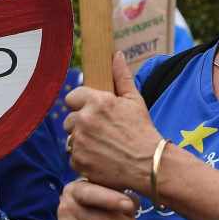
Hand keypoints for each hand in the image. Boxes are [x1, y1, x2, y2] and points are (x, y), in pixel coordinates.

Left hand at [63, 53, 163, 190]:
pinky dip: (83, 158)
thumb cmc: (143, 130)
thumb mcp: (135, 100)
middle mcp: (84, 120)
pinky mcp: (78, 161)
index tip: (92, 111)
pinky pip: (73, 156)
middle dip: (81, 124)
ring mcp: (79, 142)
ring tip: (101, 145)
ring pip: (70, 138)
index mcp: (97, 102)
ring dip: (81, 141)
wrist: (149, 164)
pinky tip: (100, 158)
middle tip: (100, 131)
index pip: (71, 97)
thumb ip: (122, 76)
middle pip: (69, 119)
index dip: (81, 105)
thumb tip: (116, 55)